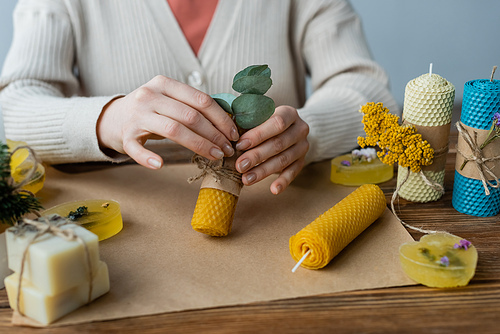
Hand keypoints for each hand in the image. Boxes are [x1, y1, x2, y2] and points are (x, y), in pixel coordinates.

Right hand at [97, 75, 239, 168]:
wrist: (113, 117)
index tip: (234, 134)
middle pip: (190, 116)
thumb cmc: (150, 110)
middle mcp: (149, 95)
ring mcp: (136, 115)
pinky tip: (160, 165)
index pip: (200, 100)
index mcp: (164, 84)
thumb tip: (228, 120)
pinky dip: (148, 157)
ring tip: (214, 156)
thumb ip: (192, 105)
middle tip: (227, 149)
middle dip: (214, 134)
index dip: (221, 118)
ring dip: (198, 145)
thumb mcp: (169, 99)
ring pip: (173, 130)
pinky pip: (137, 149)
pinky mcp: (125, 135)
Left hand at [234, 105, 308, 194]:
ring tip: (246, 179)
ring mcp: (302, 146)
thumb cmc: (268, 122)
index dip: (258, 135)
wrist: (292, 129)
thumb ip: (250, 123)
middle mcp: (300, 129)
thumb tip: (228, 137)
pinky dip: (283, 182)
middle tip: (239, 166)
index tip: (240, 145)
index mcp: (289, 113)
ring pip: (283, 160)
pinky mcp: (302, 161)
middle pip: (278, 144)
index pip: (277, 123)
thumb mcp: (262, 117)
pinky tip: (274, 190)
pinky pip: (293, 172)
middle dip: (257, 156)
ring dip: (263, 171)